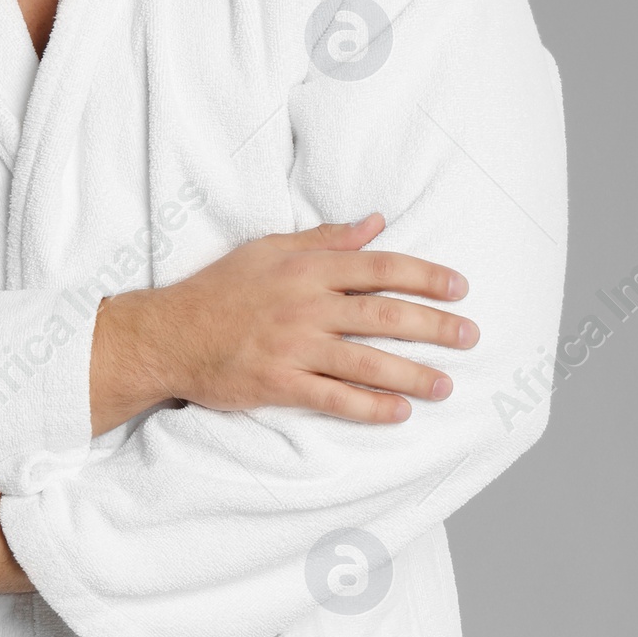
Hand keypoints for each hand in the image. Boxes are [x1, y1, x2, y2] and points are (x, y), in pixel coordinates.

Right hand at [90, 212, 476, 429]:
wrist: (167, 335)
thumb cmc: (219, 290)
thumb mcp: (270, 250)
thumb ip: (326, 240)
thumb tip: (376, 223)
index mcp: (307, 269)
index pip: (380, 268)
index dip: (426, 276)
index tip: (461, 287)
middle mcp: (305, 306)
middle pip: (384, 315)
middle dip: (434, 326)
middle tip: (470, 337)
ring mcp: (292, 348)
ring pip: (366, 361)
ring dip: (412, 374)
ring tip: (446, 385)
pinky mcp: (278, 385)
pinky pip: (333, 398)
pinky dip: (369, 407)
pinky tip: (400, 413)